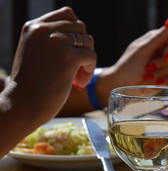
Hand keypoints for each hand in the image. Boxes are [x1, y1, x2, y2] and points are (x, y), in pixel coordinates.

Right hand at [0, 7, 96, 157]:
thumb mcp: (35, 52)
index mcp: (34, 27)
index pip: (67, 14)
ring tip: (76, 77)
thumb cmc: (31, 85)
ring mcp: (56, 42)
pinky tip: (78, 83)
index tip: (72, 52)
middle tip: (75, 68)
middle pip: (81, 27)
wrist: (23, 105)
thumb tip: (81, 35)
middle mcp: (44, 30)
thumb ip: (51, 40)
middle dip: (82, 47)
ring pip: (88, 41)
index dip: (76, 33)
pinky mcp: (68, 56)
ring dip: (87, 59)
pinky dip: (89, 71)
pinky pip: (91, 56)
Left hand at [101, 15, 167, 86]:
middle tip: (148, 67)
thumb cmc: (128, 65)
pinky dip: (162, 80)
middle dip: (163, 63)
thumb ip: (158, 37)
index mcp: (159, 39)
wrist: (121, 84)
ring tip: (146, 75)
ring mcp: (167, 64)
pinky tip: (151, 81)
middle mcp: (164, 49)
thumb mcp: (142, 49)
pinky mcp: (167, 76)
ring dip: (160, 73)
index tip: (166, 56)